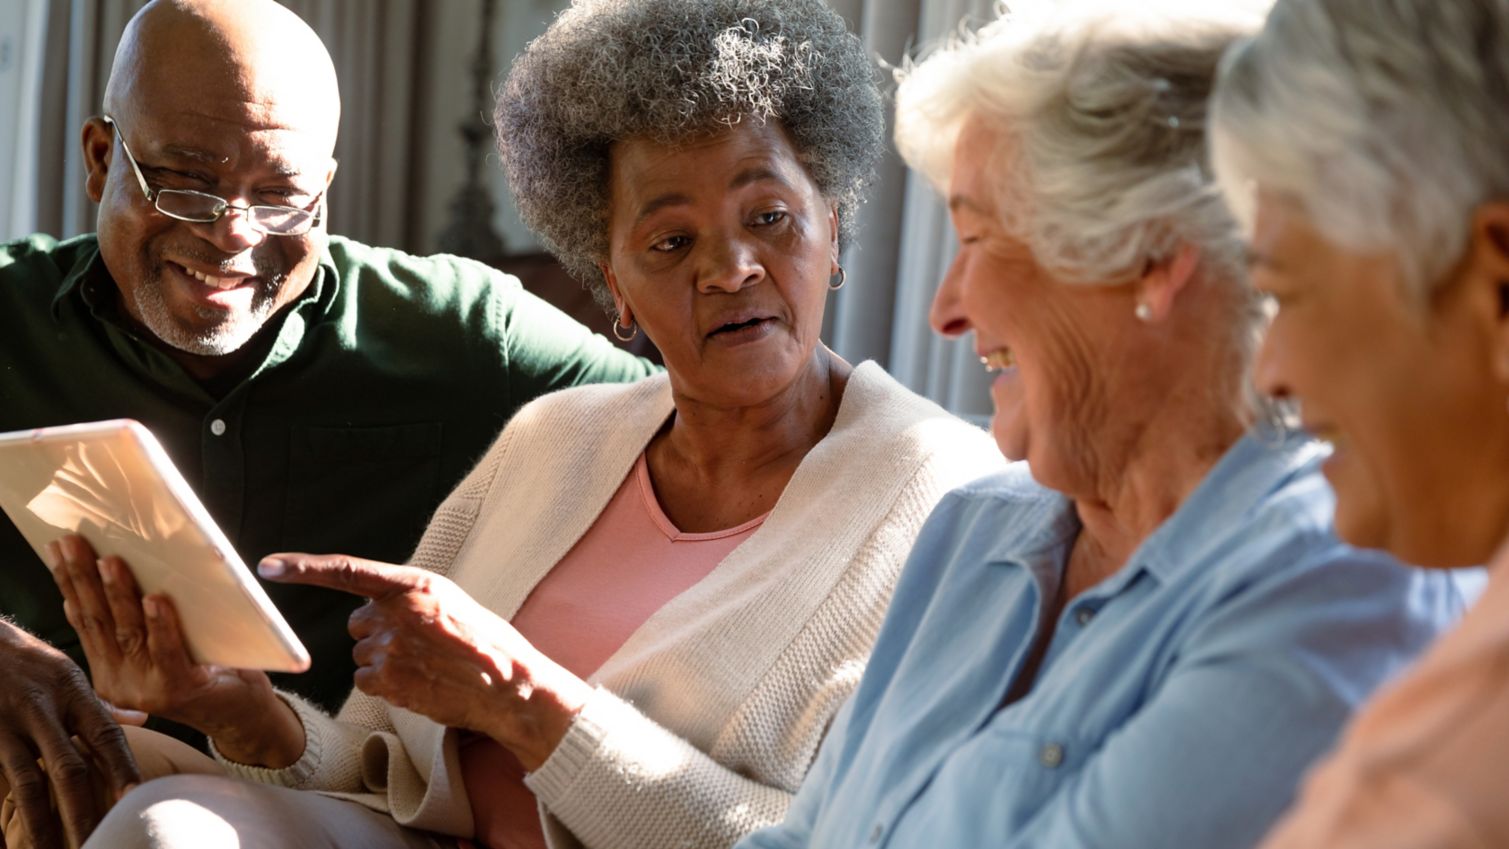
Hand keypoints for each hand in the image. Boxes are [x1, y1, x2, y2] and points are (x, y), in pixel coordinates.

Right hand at [0, 618, 138, 848]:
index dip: (122, 767)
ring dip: (42, 824)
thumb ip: (100, 704)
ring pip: (29, 783)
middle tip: (100, 841)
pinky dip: (2, 815)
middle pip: (69, 767)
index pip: (104, 734)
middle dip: (84, 810)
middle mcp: (41, 710)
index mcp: (71, 692)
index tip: (137, 798)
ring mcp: (5, 726)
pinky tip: (9, 842)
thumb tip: (142, 718)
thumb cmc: (25, 661)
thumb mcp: (66, 673)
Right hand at [46, 536, 302, 767]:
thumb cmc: (204, 668)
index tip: (58, 548)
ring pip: (127, 631)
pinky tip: (155, 599)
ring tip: (110, 561)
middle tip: (72, 543)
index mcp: (109, 667)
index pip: (83, 618)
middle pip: (97, 620)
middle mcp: (119, 680)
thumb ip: (133, 622)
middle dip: (82, 578)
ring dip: (118, 594)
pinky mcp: (178, 688)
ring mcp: (145, 687)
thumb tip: (110, 568)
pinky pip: (166, 651)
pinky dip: (161, 624)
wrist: (240, 714)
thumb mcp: (159, 644)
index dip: (69, 582)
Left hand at [260, 553, 592, 769]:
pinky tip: (419, 682)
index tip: (269, 566)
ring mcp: (389, 648)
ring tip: (426, 665)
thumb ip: (408, 598)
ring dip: (385, 661)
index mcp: (414, 584)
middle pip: (358, 623)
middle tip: (419, 644)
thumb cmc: (483, 642)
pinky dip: (387, 684)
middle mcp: (396, 612)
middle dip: (378, 633)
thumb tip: (371, 608)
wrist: (507, 685)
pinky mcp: (387, 680)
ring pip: (363, 655)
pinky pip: (367, 681)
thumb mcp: (449, 602)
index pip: (346, 571)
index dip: (303, 568)